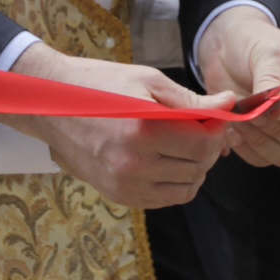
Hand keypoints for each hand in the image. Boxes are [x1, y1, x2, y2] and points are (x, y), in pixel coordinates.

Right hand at [0, 44, 232, 208]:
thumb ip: (191, 100)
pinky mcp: (119, 196)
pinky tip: (170, 159)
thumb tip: (228, 105)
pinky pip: (165, 198)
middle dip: (210, 147)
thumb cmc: (100, 84)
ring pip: (186, 188)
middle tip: (204, 127)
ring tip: (186, 143)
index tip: (216, 116)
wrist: (51, 105)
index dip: (218, 130)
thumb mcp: (147, 81)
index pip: (203, 144)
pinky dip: (177, 182)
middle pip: (198, 167)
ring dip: (196, 167)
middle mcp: (134, 163)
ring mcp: (125, 184)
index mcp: (142, 130)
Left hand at [192, 7, 279, 167]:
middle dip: (275, 128)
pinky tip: (233, 128)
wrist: (228, 49)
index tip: (275, 109)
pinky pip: (262, 160)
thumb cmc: (257, 44)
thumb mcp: (269, 54)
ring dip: (259, 141)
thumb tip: (273, 109)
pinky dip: (246, 149)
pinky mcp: (267, 142)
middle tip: (249, 111)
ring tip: (239, 118)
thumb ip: (273, 82)